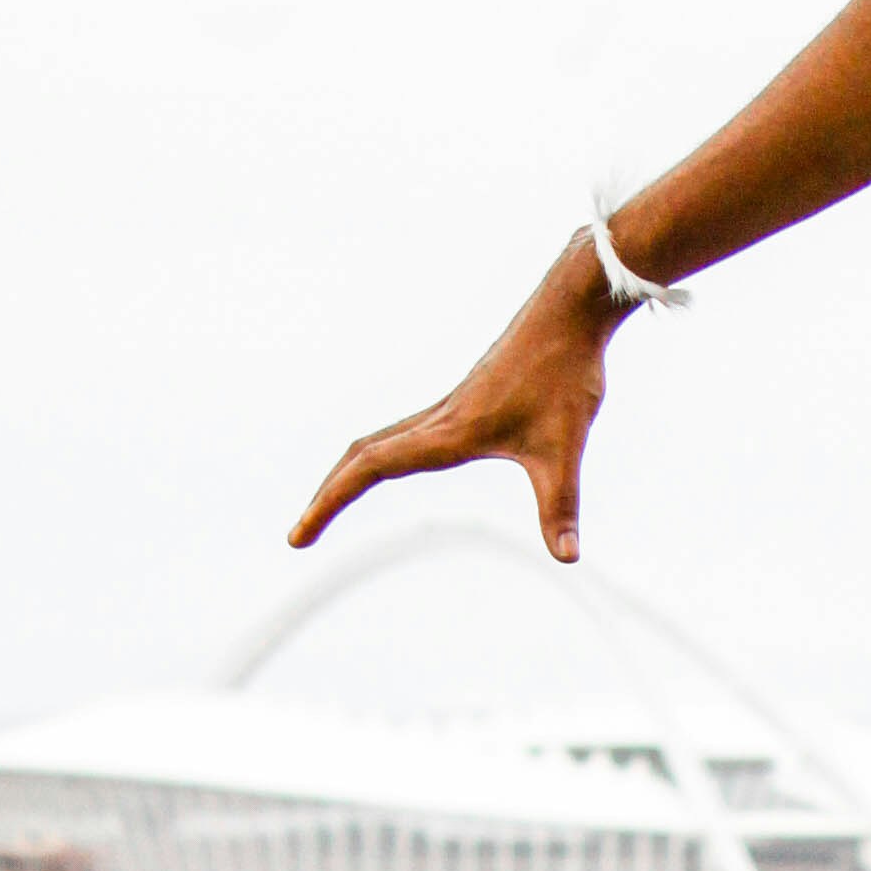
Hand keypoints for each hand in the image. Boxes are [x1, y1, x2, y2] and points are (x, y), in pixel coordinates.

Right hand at [285, 244, 616, 563]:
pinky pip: (406, 430)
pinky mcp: (466, 400)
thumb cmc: (566, 373)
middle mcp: (439, 417)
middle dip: (329, 494)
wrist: (570, 312)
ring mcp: (450, 406)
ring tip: (332, 502)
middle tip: (302, 533)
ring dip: (350, 473)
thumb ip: (560, 505)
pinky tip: (394, 465)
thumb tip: (567, 558)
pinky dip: (382, 453)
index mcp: (449, 431)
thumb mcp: (565, 448)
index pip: (371, 468)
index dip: (331, 501)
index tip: (300, 535)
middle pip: (362, 454)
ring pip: (381, 440)